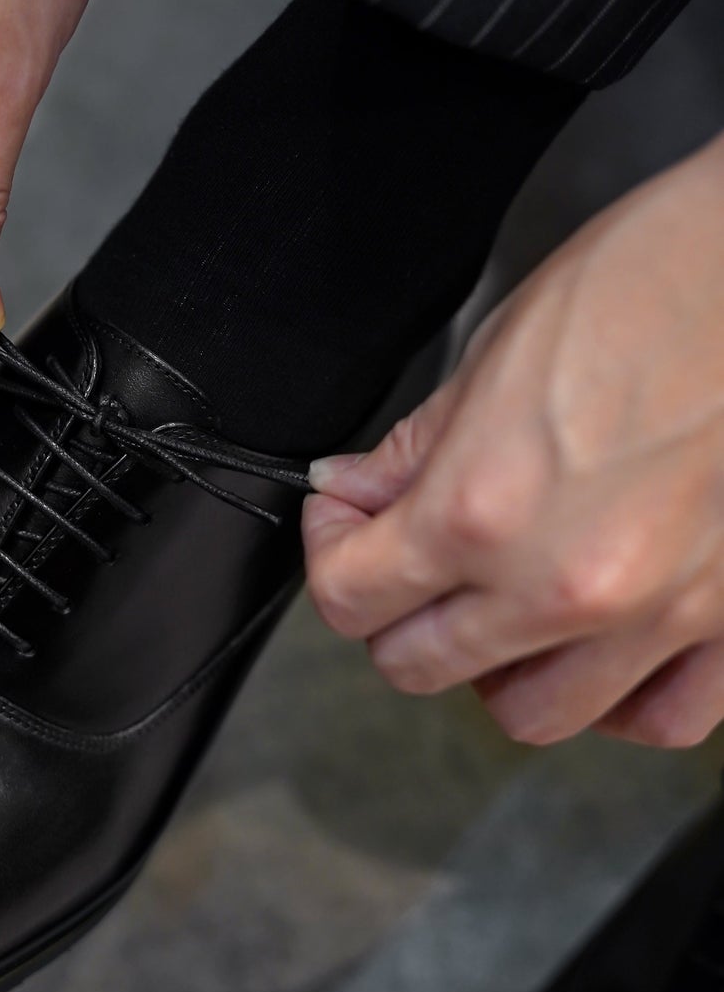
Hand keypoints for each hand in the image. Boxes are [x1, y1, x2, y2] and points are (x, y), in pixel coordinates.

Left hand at [302, 134, 723, 748]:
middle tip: (411, 565)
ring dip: (500, 669)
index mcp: (482, 508)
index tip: (347, 523)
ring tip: (507, 608)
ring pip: (533, 714)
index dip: (331, 551)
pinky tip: (605, 644)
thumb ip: (416, 450)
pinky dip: (620, 695)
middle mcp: (563, 584)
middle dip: (397, 614)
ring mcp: (657, 616)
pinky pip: (659, 715)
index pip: (348, 595)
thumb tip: (355, 494)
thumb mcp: (499, 350)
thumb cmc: (659, 275)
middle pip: (419, 666)